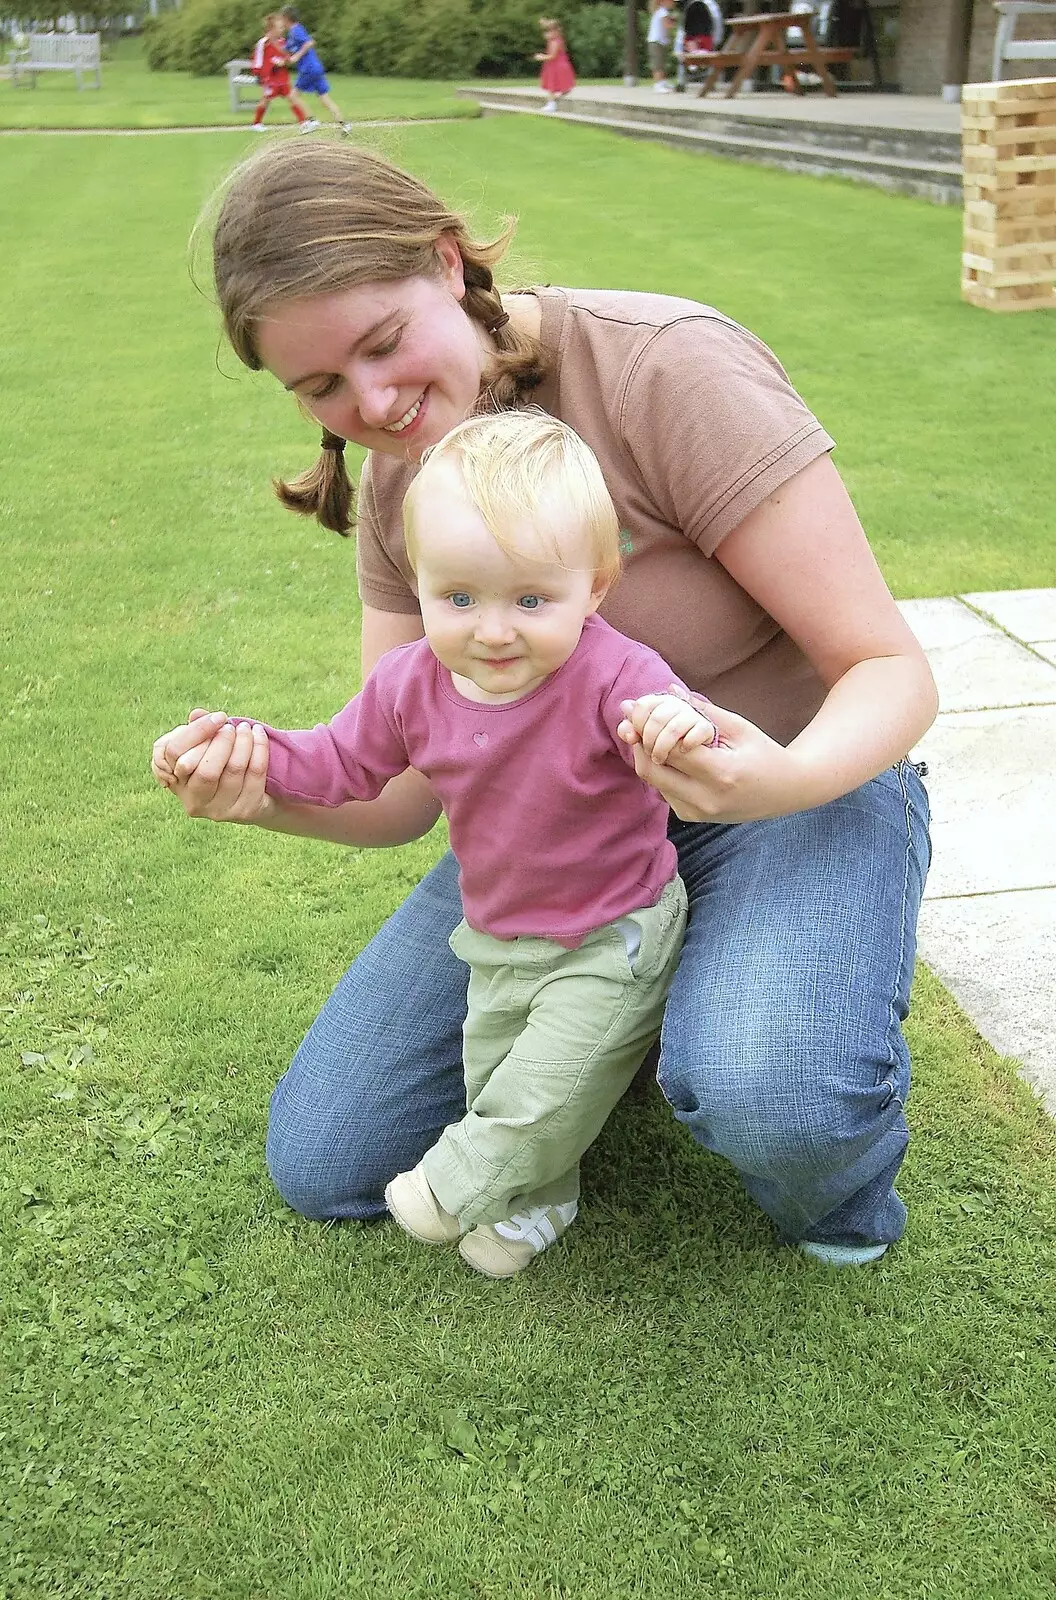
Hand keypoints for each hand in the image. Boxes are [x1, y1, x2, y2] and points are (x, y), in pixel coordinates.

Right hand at [151, 709, 270, 823]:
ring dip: (243, 742)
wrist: (249, 797)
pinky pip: (256, 772)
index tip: (218, 717)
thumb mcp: (201, 747)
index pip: (175, 753)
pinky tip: (259, 733)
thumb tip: (197, 714)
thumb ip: (195, 730)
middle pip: (206, 769)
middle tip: (231, 727)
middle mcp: (193, 801)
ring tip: (246, 727)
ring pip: (234, 769)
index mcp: (174, 781)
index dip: (197, 731)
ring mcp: (219, 810)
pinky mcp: (245, 810)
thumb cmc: (216, 765)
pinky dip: (260, 748)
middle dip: (222, 741)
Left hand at [617, 685, 809, 823]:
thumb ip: (702, 711)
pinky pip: (663, 789)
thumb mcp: (739, 727)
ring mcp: (697, 812)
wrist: (785, 792)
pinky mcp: (691, 817)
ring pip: (652, 780)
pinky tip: (658, 749)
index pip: (670, 748)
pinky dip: (657, 768)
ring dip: (643, 754)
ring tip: (637, 729)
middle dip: (636, 740)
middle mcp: (705, 799)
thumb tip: (669, 690)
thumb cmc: (764, 753)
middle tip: (628, 717)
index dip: (646, 725)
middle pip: (651, 768)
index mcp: (720, 774)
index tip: (633, 705)